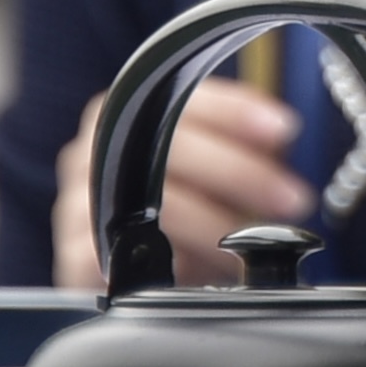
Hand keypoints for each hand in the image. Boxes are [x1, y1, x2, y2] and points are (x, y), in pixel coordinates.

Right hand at [50, 81, 318, 291]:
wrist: (122, 271)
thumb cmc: (178, 206)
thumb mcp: (211, 168)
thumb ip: (239, 144)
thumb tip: (282, 137)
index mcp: (129, 109)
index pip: (180, 94)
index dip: (236, 111)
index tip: (285, 129)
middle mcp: (97, 146)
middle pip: (169, 145)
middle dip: (240, 171)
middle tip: (291, 198)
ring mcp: (81, 199)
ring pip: (153, 202)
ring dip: (216, 223)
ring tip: (256, 242)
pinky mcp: (75, 253)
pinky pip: (128, 253)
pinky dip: (175, 261)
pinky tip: (207, 269)